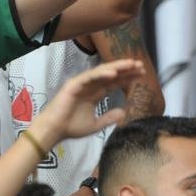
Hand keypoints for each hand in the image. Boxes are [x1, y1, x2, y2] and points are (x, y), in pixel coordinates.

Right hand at [29, 60, 143, 144]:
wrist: (54, 131)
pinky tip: (114, 73)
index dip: (127, 78)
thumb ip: (109, 118)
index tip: (141, 74)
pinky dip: (101, 74)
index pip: (113, 83)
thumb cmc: (71, 127)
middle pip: (110, 75)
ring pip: (101, 72)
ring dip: (117, 67)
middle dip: (125, 69)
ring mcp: (81, 83)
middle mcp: (89, 86)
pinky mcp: (74, 84)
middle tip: (141, 65)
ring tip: (131, 64)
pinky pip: (90, 77)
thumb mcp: (95, 124)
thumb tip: (124, 112)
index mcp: (94, 94)